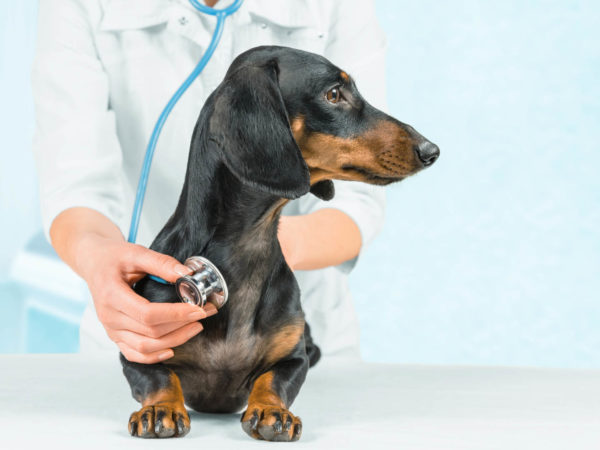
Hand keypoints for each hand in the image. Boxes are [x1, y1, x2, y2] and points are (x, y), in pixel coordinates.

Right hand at [77, 234, 215, 363]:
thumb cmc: (114, 257)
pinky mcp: (115, 335)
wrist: (94, 263)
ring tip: (195, 327)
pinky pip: (134, 354)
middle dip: (182, 325)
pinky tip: (172, 349)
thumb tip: (187, 274)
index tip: (198, 309)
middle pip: (150, 332)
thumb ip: (161, 263)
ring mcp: (111, 329)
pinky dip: (154, 356)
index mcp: (112, 296)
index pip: (148, 314)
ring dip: (174, 340)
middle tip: (205, 314)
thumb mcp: (136, 252)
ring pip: (145, 347)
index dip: (176, 314)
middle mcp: (109, 317)